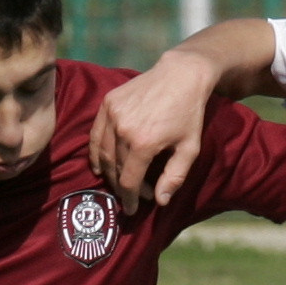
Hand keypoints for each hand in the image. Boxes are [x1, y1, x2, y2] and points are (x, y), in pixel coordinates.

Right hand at [89, 47, 221, 213]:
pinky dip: (96, 152)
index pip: (129, 181)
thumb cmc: (189, 113)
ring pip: (103, 154)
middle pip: (115, 169)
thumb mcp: (190, 149)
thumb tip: (160, 202)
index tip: (133, 209)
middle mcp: (123, 129)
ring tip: (118, 182)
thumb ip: (174, 177)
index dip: (131, 199)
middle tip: (134, 194)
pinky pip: (96, 134)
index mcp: (144, 143)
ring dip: (108, 172)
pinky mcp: (108, 103)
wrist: (181, 75)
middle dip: (124, 186)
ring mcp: (113, 114)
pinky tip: (100, 164)